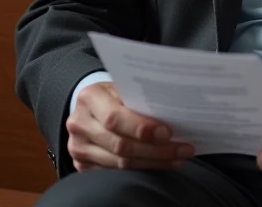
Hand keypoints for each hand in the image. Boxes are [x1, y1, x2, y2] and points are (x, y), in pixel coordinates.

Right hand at [65, 81, 194, 171]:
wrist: (91, 108)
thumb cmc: (113, 95)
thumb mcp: (122, 88)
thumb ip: (139, 99)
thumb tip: (173, 111)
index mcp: (89, 98)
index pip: (114, 118)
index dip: (141, 128)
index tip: (167, 133)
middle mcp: (79, 123)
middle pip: (120, 145)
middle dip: (156, 150)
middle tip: (182, 149)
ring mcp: (79, 148)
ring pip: (120, 163)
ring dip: (154, 162)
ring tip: (177, 158)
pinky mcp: (83, 166)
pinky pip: (116, 173)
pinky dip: (142, 170)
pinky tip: (160, 164)